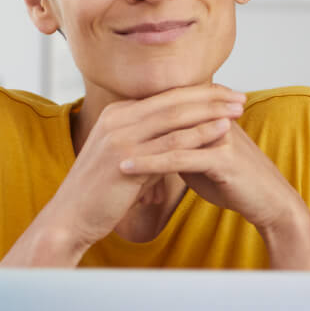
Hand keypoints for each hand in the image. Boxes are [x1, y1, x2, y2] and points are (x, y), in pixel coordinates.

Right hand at [36, 84, 246, 253]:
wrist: (70, 217)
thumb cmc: (98, 193)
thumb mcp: (123, 157)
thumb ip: (145, 142)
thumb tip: (173, 139)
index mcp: (115, 114)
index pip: (164, 96)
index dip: (197, 93)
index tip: (224, 93)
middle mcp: (117, 118)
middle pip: (172, 100)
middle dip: (210, 96)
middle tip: (239, 96)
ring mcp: (120, 137)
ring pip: (175, 117)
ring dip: (211, 111)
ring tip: (238, 109)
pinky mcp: (126, 159)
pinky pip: (171, 143)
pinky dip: (200, 134)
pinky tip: (222, 131)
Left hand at [120, 119, 305, 235]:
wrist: (268, 202)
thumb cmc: (235, 182)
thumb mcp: (200, 160)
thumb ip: (179, 146)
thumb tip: (153, 143)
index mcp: (209, 115)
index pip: (166, 107)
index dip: (137, 114)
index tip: (104, 124)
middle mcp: (214, 118)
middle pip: (164, 114)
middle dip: (130, 124)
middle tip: (95, 132)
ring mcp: (219, 135)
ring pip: (168, 134)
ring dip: (134, 142)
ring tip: (103, 150)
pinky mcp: (222, 158)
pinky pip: (178, 158)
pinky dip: (149, 163)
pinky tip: (127, 168)